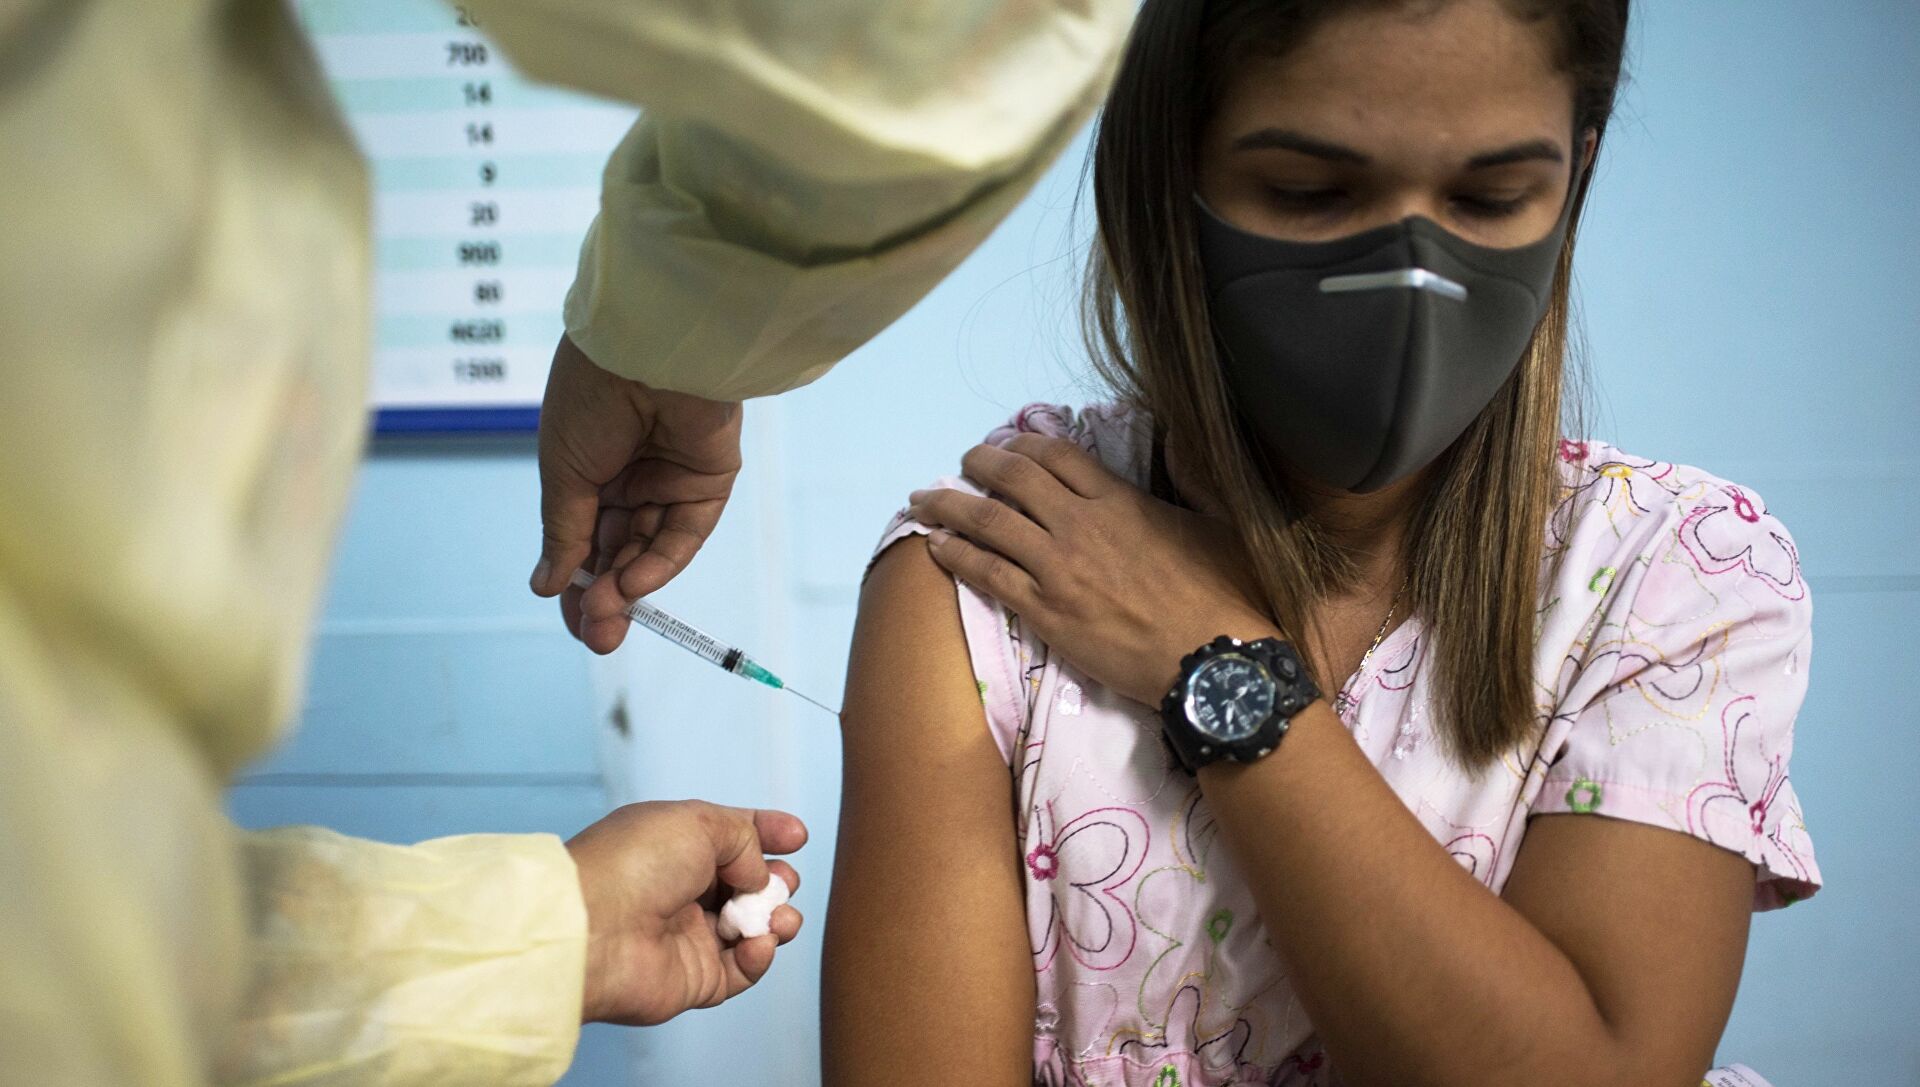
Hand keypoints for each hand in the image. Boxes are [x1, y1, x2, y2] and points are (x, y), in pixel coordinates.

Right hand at [531, 335, 742, 652]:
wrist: (647, 349)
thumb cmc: (591, 396)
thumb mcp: (564, 472)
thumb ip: (565, 532)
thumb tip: (545, 585)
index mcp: (588, 466)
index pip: (582, 537)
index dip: (575, 581)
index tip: (567, 618)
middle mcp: (631, 474)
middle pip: (618, 550)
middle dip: (603, 595)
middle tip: (593, 637)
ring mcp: (671, 478)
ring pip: (649, 548)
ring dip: (627, 588)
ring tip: (606, 622)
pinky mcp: (708, 479)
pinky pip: (683, 533)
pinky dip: (659, 563)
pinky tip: (632, 586)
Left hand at [565, 801, 805, 1025]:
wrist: (595, 929)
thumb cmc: (635, 864)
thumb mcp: (697, 821)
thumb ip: (745, 837)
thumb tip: (759, 873)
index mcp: (675, 847)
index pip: (731, 839)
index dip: (768, 834)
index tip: (798, 836)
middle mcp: (681, 891)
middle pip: (748, 885)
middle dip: (776, 881)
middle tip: (783, 882)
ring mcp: (688, 937)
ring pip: (752, 928)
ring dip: (777, 919)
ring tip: (780, 917)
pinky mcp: (693, 980)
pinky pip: (741, 970)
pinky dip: (758, 956)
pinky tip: (759, 942)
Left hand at [906, 435, 1281, 705]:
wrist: (1213, 660)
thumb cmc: (1226, 595)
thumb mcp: (1221, 522)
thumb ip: (1193, 478)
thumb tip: (1180, 438)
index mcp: (1120, 500)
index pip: (1057, 456)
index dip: (1024, 443)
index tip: (1008, 443)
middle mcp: (1080, 524)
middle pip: (1013, 480)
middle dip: (980, 463)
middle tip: (963, 461)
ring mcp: (1058, 568)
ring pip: (989, 523)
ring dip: (950, 505)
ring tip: (925, 498)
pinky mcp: (1045, 612)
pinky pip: (987, 575)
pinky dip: (956, 556)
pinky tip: (936, 547)